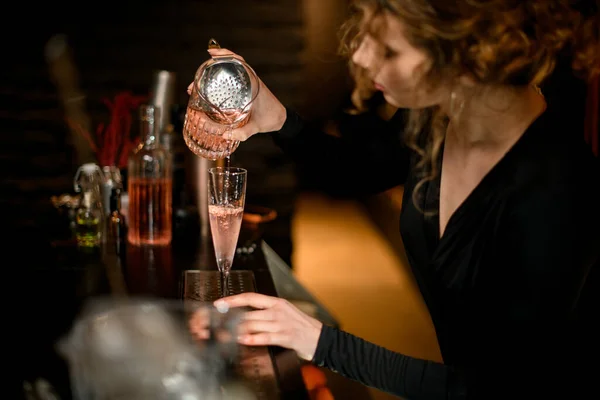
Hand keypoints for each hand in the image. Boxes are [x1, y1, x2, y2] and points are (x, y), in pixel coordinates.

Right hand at [187, 48, 287, 140]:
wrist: (280, 119)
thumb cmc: (270, 120)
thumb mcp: (256, 127)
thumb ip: (242, 133)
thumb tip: (224, 135)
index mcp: (253, 83)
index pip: (239, 62)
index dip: (225, 55)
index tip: (212, 55)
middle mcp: (249, 80)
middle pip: (230, 64)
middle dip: (212, 65)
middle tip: (197, 75)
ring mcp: (246, 83)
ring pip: (229, 70)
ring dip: (214, 70)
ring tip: (199, 76)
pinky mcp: (244, 89)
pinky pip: (231, 78)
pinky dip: (220, 78)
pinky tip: (209, 83)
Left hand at [189, 293, 322, 360]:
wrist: (319, 337)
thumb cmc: (301, 326)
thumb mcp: (285, 312)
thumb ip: (267, 312)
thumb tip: (247, 315)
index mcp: (276, 303)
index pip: (251, 297)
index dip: (234, 300)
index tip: (220, 303)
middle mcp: (277, 311)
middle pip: (249, 312)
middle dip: (230, 318)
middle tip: (217, 322)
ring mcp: (281, 323)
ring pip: (253, 324)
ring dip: (237, 329)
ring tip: (225, 333)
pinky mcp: (284, 336)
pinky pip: (264, 337)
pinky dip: (252, 338)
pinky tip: (243, 339)